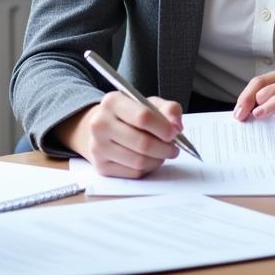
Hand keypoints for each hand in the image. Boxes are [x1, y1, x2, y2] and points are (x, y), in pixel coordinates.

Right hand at [55, 92, 182, 177]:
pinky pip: (133, 173)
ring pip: (139, 161)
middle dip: (164, 148)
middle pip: (142, 143)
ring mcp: (98, 147)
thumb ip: (167, 109)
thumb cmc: (129, 114)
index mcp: (112, 102)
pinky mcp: (101, 166)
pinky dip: (147, 169)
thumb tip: (177, 125)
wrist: (102, 127)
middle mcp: (100, 123)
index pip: (143, 117)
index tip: (174, 132)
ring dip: (158, 160)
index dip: (163, 127)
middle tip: (173, 148)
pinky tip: (149, 160)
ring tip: (162, 153)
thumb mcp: (147, 103)